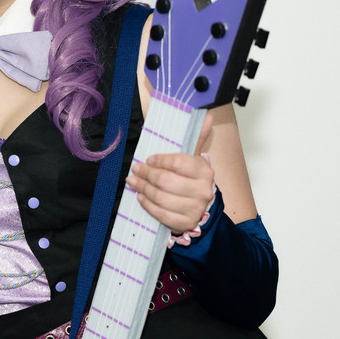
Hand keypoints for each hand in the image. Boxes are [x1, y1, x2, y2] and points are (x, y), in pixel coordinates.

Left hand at [126, 115, 214, 234]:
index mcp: (204, 171)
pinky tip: (141, 197)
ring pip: (161, 197)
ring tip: (133, 182)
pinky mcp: (185, 222)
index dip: (159, 161)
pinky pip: (161, 214)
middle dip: (146, 174)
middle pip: (166, 181)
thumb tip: (206, 115)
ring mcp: (195, 208)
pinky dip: (147, 205)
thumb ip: (196, 137)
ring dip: (142, 189)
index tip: (148, 159)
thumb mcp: (193, 158)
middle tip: (136, 169)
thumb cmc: (191, 179)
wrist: (199, 205)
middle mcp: (202, 190)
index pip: (177, 162)